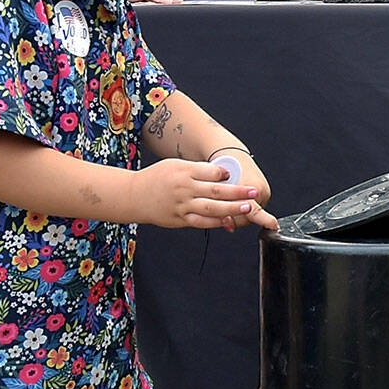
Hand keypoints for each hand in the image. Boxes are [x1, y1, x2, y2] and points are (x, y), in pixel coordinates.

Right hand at [133, 158, 277, 230]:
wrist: (134, 196)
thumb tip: (223, 175)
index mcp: (183, 172)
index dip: (225, 174)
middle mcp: (184, 189)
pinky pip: (201, 222)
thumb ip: (198, 170)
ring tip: (248, 208)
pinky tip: (229, 221)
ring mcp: (182, 206)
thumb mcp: (175, 165)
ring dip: (232, 209)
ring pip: (211, 209)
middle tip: (254, 192)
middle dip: (237, 192)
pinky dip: (216, 223)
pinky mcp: (180, 220)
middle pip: (215, 191)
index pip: (210, 172)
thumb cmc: (157, 178)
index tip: (235, 174)